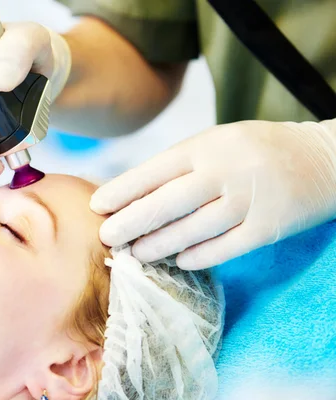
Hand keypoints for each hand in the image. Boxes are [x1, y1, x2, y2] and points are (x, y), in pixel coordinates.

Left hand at [90, 119, 335, 268]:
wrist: (324, 159)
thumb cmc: (255, 150)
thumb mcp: (217, 142)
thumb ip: (181, 164)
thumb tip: (133, 194)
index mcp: (207, 145)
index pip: (155, 170)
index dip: (122, 190)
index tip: (97, 205)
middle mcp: (225, 171)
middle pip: (168, 203)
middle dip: (131, 222)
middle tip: (106, 237)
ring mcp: (248, 200)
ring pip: (193, 230)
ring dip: (159, 245)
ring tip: (136, 254)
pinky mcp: (268, 227)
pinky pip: (225, 248)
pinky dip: (199, 256)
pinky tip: (179, 261)